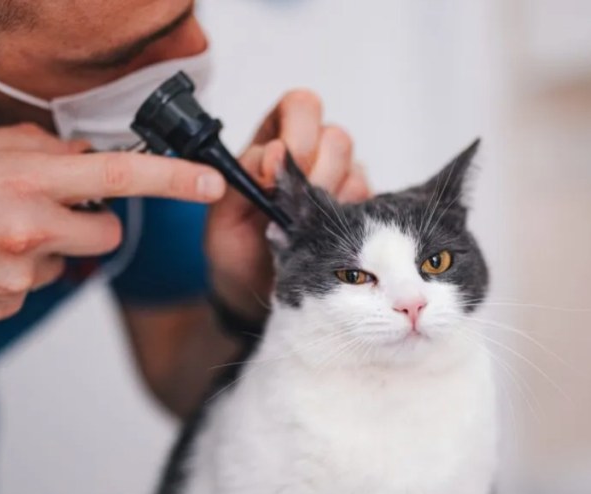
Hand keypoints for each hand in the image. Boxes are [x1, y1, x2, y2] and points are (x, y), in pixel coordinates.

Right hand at [0, 124, 226, 334]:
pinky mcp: (4, 310)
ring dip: (44, 248)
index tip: (210, 183)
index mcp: (21, 183)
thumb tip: (80, 156)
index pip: (117, 177)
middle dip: (93, 224)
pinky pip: (31, 287)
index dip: (172, 180)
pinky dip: (13, 274)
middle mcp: (28, 233)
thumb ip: (31, 149)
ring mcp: (18, 279)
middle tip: (49, 210)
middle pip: (108, 235)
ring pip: (66, 262)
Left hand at [205, 90, 371, 320]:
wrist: (253, 290)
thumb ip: (243, 176)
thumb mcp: (222, 213)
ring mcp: (340, 181)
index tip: (275, 173)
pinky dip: (346, 219)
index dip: (296, 133)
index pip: (301, 106)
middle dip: (315, 173)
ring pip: (356, 170)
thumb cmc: (235, 247)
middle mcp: (312, 153)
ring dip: (329, 200)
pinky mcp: (360, 209)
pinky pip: (367, 201)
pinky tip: (323, 238)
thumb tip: (273, 154)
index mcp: (273, 140)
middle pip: (336, 137)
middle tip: (293, 208)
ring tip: (304, 228)